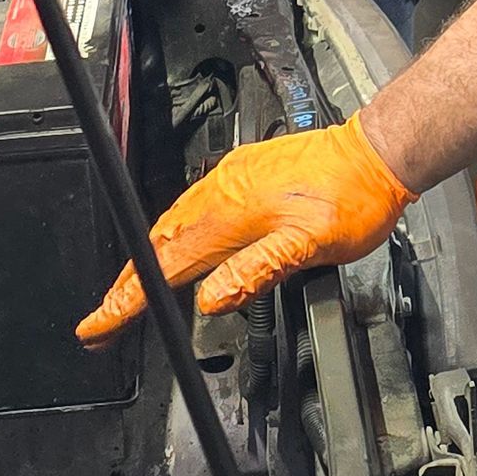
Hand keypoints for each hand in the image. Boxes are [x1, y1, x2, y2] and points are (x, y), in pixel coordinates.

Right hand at [77, 113, 417, 341]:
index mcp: (232, 212)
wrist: (378, 152)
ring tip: (129, 290)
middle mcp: (225, 190)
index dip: (128, 299)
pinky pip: (195, 205)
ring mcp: (235, 177)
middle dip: (126, 283)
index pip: (166, 264)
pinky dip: (174, 232)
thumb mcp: (310, 245)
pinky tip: (179, 243)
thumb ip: (256, 272)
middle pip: (159, 242)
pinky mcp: (247, 171)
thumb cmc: (354, 197)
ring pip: (175, 222)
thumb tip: (209, 299)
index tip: (98, 323)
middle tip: (103, 318)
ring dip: (146, 257)